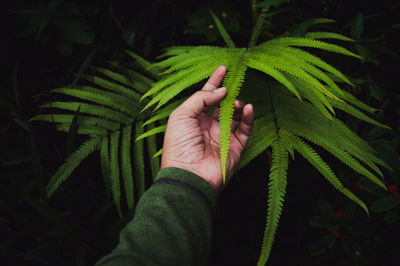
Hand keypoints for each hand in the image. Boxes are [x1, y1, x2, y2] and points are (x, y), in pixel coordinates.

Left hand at [160, 65, 253, 191]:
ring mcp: (222, 136)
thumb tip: (222, 91)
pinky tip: (248, 108)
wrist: (189, 174)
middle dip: (229, 92)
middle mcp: (208, 126)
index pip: (206, 96)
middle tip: (235, 82)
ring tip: (237, 102)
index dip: (214, 82)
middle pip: (222, 104)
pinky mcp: (235, 146)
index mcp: (193, 119)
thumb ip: (201, 98)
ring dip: (238, 105)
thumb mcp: (181, 115)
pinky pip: (245, 129)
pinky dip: (249, 118)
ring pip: (236, 115)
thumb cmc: (179, 146)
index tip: (223, 69)